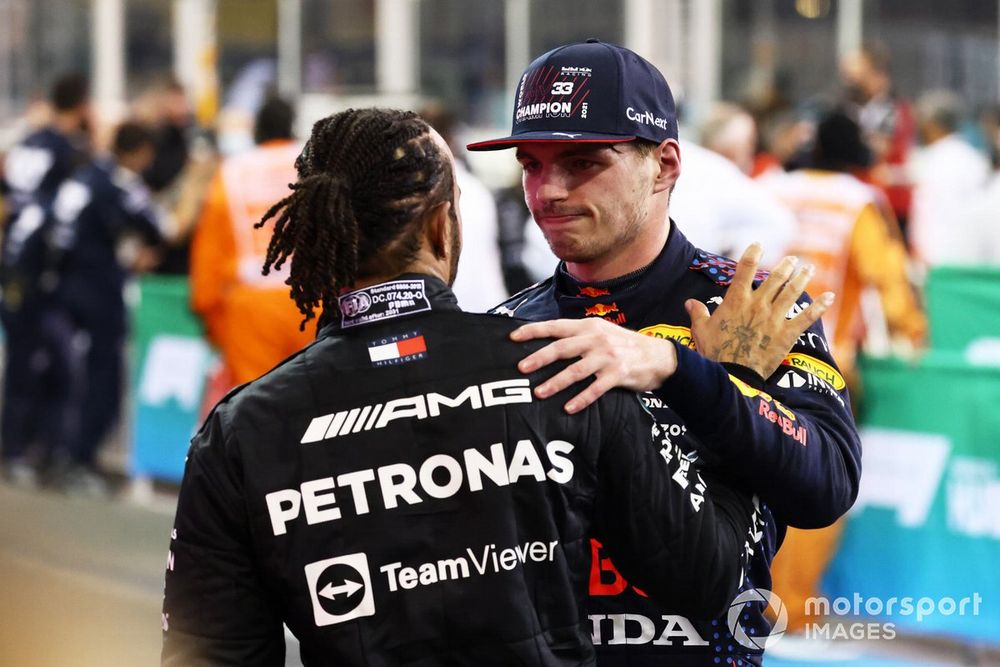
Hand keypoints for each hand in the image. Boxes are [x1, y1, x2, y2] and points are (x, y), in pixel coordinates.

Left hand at [511, 318, 677, 413]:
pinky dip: (581, 399)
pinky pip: (595, 389)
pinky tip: (568, 408)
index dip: (533, 331)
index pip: (556, 327)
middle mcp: (596, 339)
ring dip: (555, 382)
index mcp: (589, 326)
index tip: (512, 337)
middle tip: (521, 368)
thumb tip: (548, 343)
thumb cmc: (624, 345)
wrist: (659, 357)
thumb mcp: (601, 332)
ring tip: (538, 393)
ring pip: (575, 370)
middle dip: (539, 358)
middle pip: (562, 348)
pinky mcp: (618, 375)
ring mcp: (607, 357)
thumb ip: (578, 336)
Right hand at [686, 243, 833, 377]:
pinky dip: (820, 306)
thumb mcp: (701, 331)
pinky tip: (829, 297)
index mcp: (736, 301)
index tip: (758, 245)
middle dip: (786, 266)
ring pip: (792, 292)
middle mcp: (758, 305)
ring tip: (808, 268)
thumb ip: (698, 313)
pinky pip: (807, 317)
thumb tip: (690, 303)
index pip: (745, 269)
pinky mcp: (787, 334)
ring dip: (802, 278)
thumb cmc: (714, 353)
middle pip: (775, 278)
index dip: (752, 254)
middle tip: (792, 260)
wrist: (732, 375)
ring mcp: (774, 318)